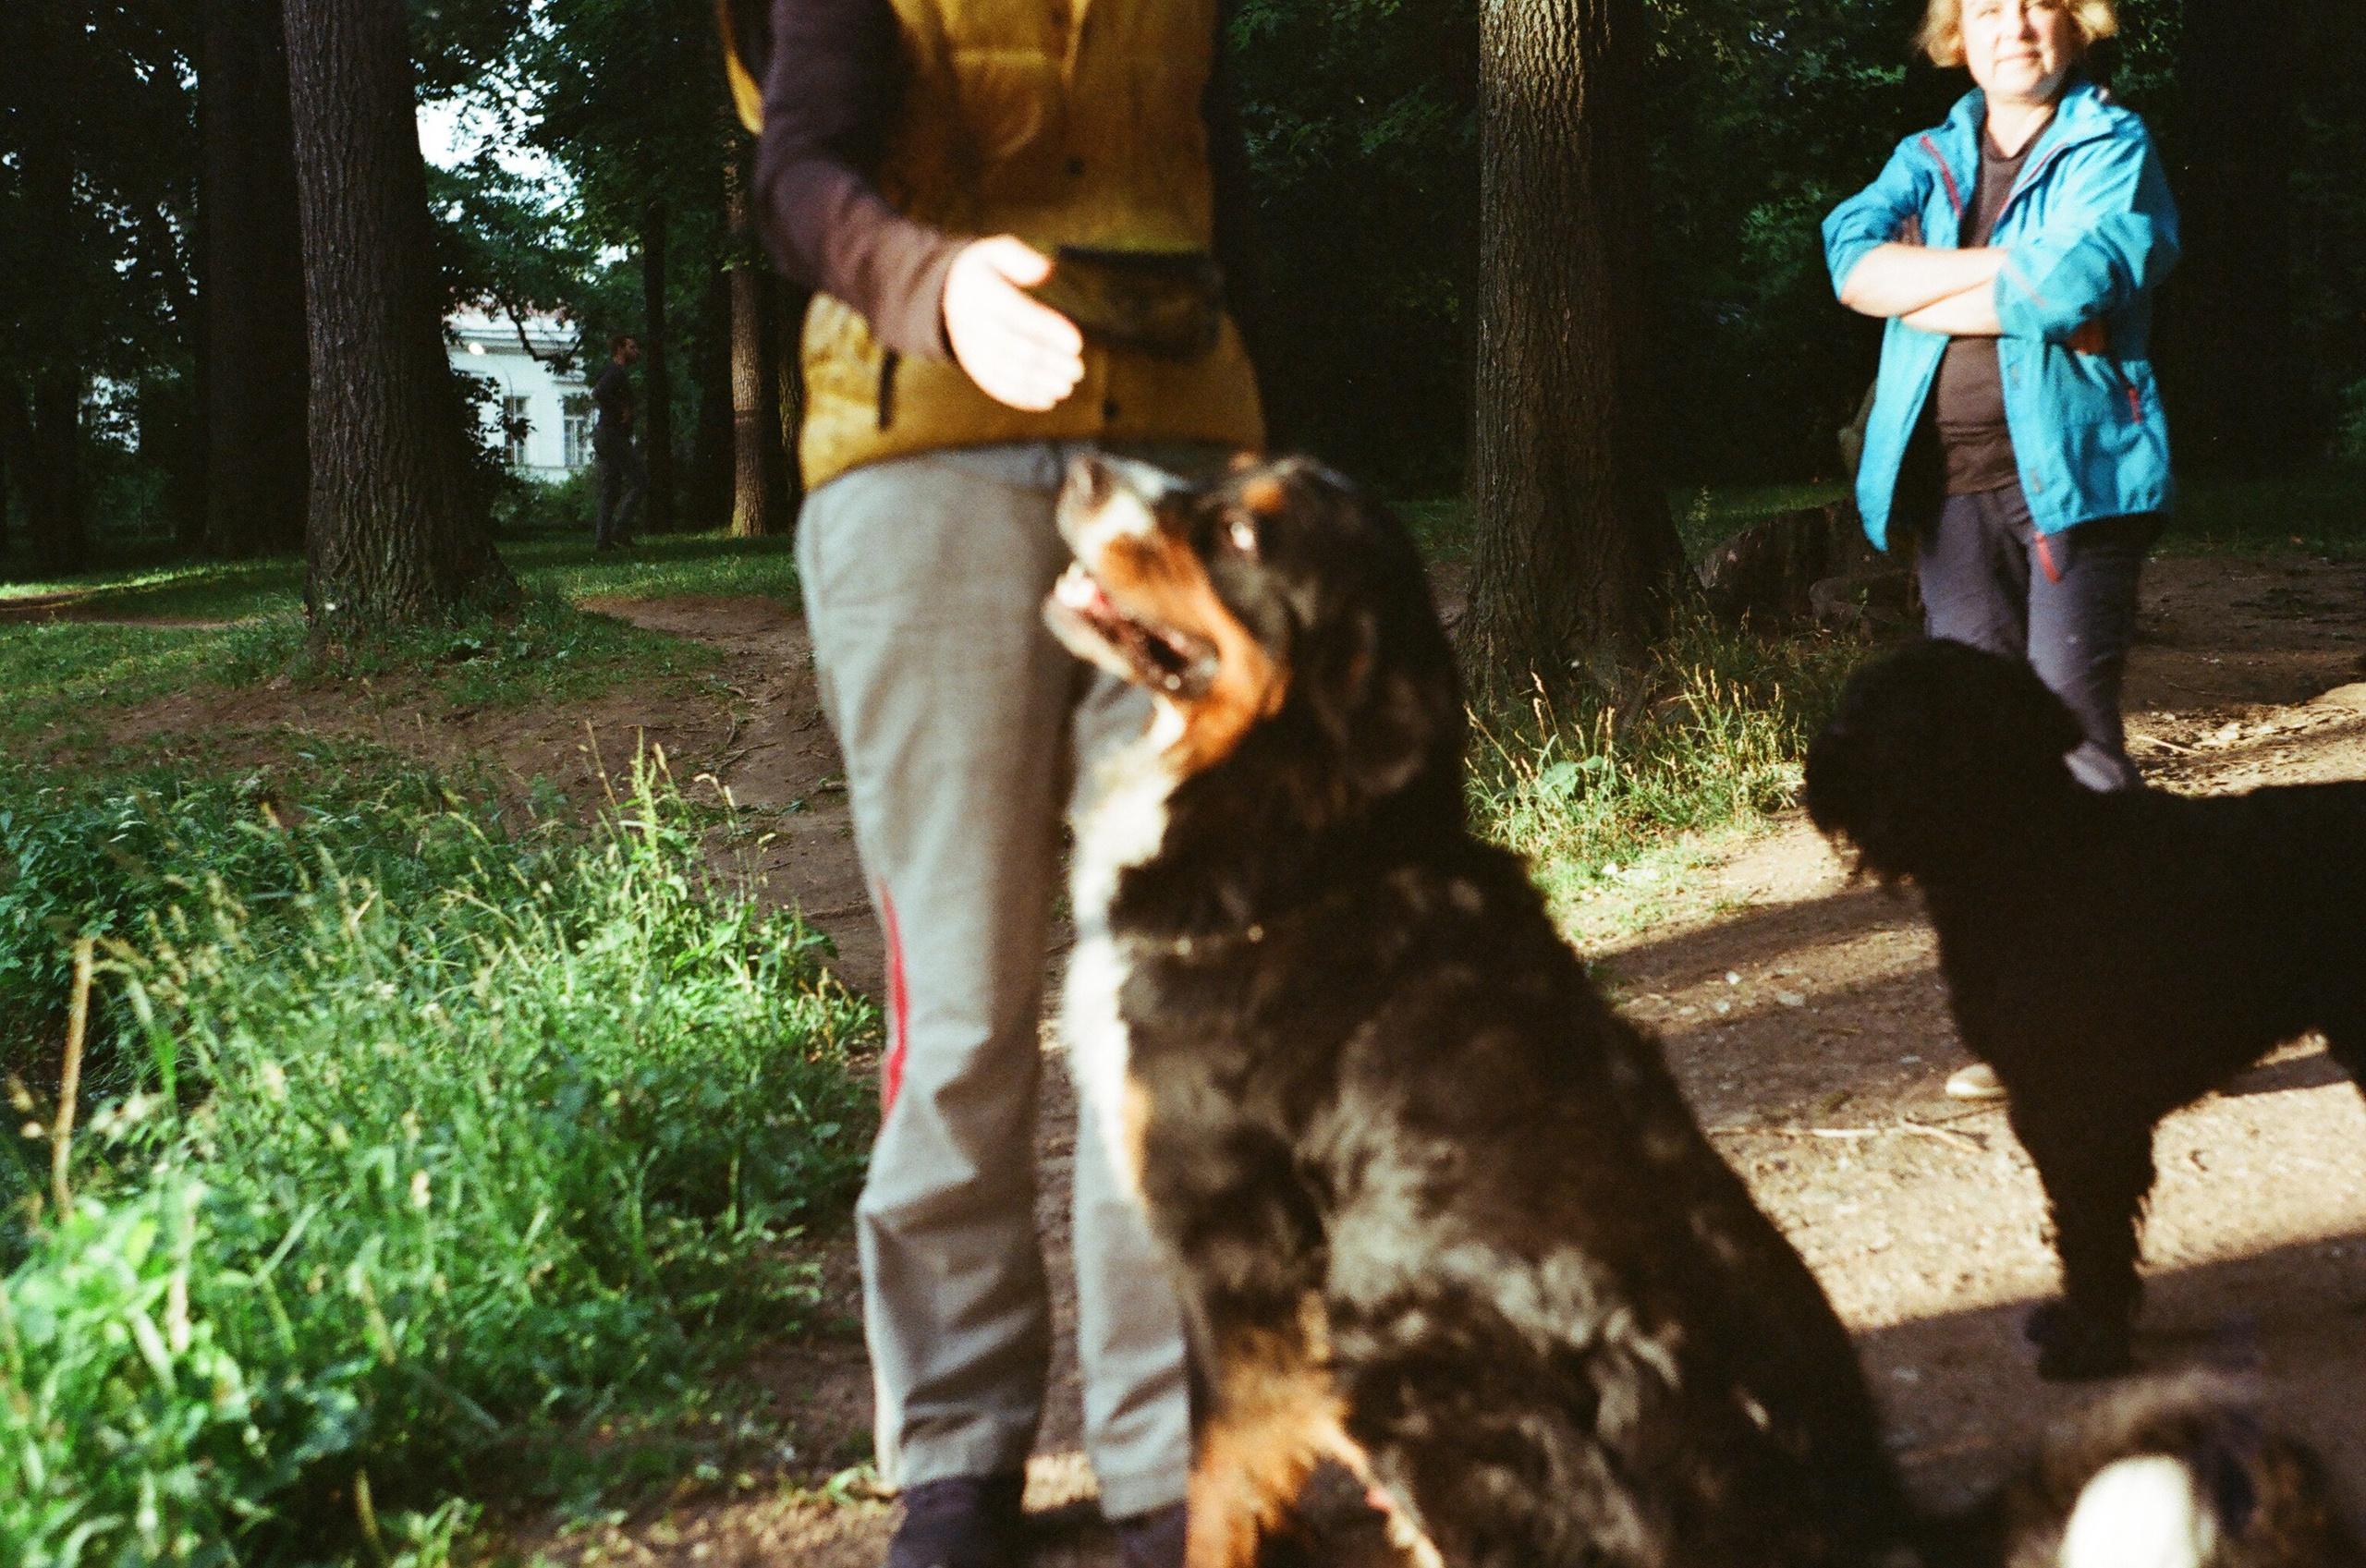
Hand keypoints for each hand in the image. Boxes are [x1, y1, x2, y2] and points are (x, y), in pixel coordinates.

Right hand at [942, 237, 1084, 410]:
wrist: (944, 292)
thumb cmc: (984, 270)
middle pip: (1013, 347)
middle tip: (1077, 370)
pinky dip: (1021, 395)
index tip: (1075, 342)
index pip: (1017, 313)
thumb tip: (1046, 270)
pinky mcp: (972, 364)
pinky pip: (995, 384)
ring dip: (1037, 383)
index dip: (1047, 329)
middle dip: (1047, 362)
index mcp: (980, 291)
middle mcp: (972, 322)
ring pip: (1005, 370)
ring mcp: (970, 347)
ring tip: (1066, 387)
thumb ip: (1020, 259)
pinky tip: (1046, 400)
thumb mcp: (995, 251)